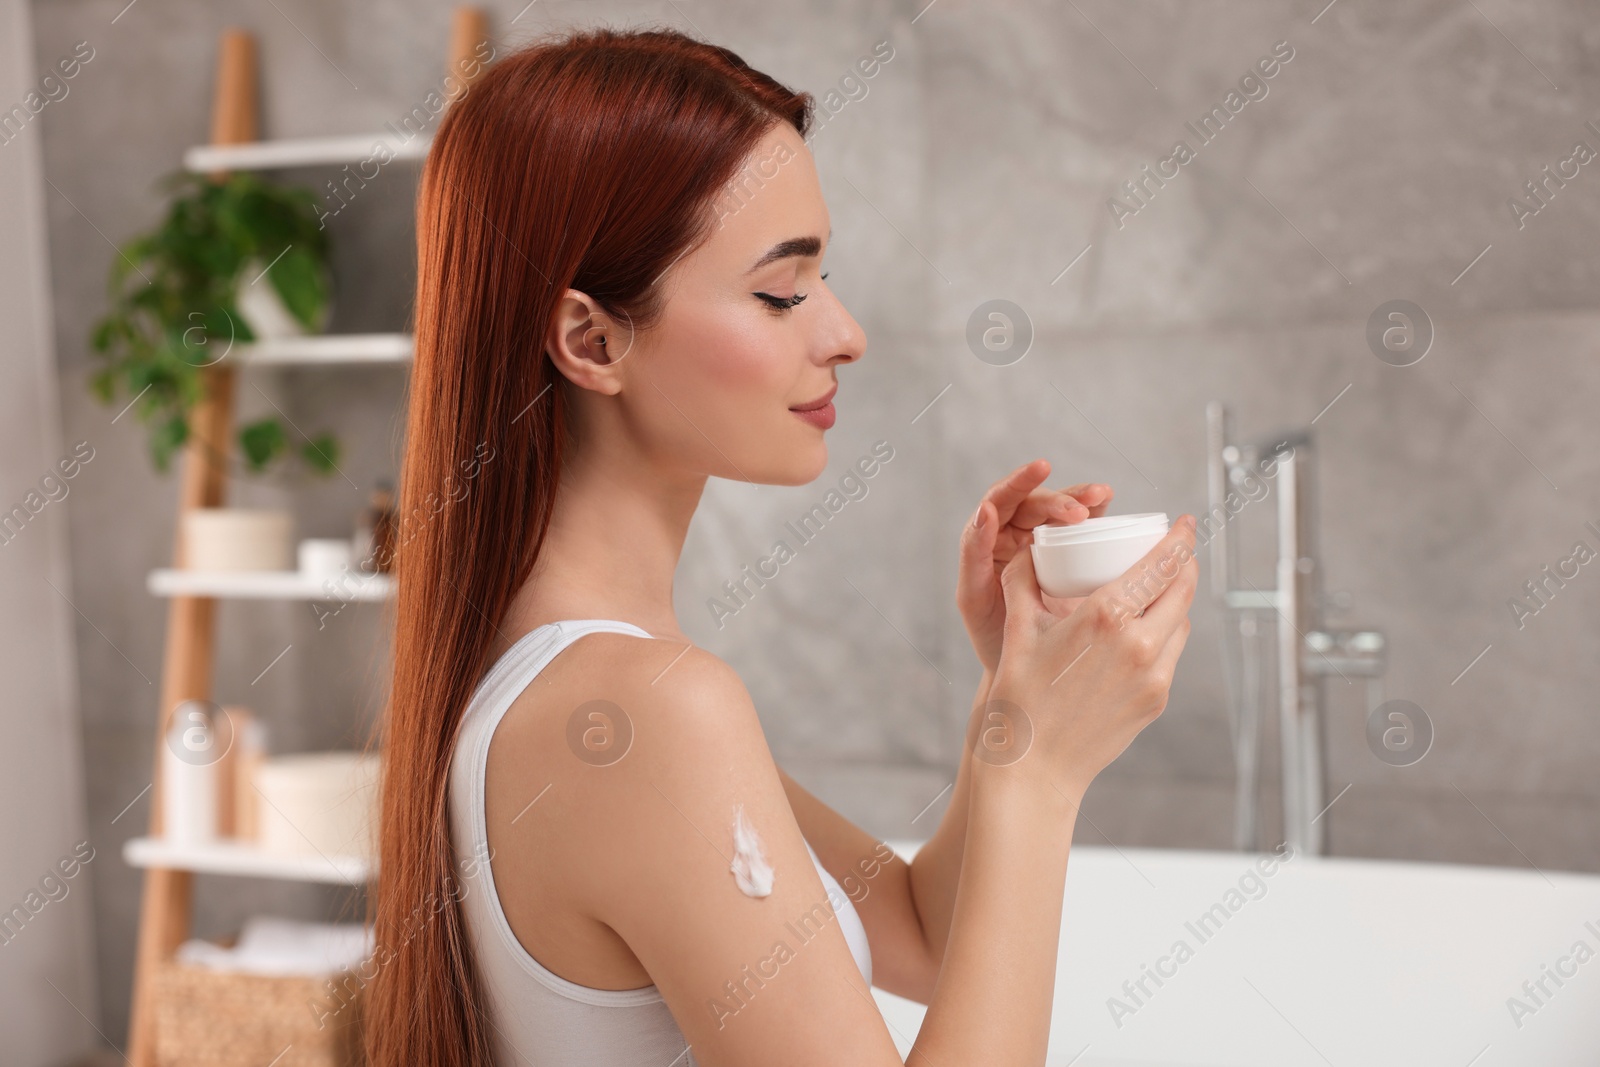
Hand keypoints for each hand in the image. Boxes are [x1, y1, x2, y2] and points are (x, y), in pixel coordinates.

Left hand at [957, 459, 1113, 672]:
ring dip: (1083, 499)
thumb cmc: (991, 638)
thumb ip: (974, 553)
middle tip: (1078, 513)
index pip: (1002, 500)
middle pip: (1038, 504)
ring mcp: (1048, 545)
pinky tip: (1110, 507)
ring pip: (1064, 512)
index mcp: (989, 540)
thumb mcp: (974, 597)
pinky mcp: (1074, 557)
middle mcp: (1017, 535)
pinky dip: (1098, 516)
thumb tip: (985, 508)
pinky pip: (1086, 530)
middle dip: (1059, 500)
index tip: (1041, 468)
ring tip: (1102, 496)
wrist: (1022, 671)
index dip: (1020, 481)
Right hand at [983, 515, 1197, 798]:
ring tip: (1153, 594)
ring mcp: (1153, 675)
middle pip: (1184, 589)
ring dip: (1173, 603)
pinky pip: (1169, 656)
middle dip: (1184, 565)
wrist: (1033, 766)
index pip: (1162, 564)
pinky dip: (1161, 637)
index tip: (1184, 524)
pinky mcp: (1155, 700)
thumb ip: (1024, 582)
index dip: (1180, 539)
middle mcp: (1139, 643)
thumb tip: (1030, 554)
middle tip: (1175, 553)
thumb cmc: (1019, 697)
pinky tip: (1138, 636)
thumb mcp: (1017, 628)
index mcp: (1106, 616)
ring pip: (1180, 624)